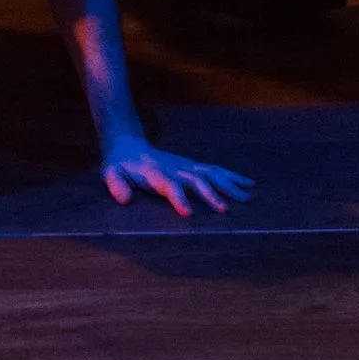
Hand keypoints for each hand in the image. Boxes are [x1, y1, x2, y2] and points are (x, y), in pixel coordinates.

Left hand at [100, 136, 256, 217]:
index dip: (178, 198)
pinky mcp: (192, 165)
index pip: (169, 186)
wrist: (128, 145)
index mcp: (155, 173)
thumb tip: (124, 199)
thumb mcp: (110, 173)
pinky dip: (232, 176)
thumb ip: (116, 185)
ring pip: (211, 173)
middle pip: (196, 180)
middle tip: (225, 210)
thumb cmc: (119, 165)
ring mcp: (186, 165)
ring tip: (247, 198)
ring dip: (229, 185)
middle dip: (210, 194)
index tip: (188, 214)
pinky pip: (215, 170)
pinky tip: (248, 184)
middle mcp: (175, 168)